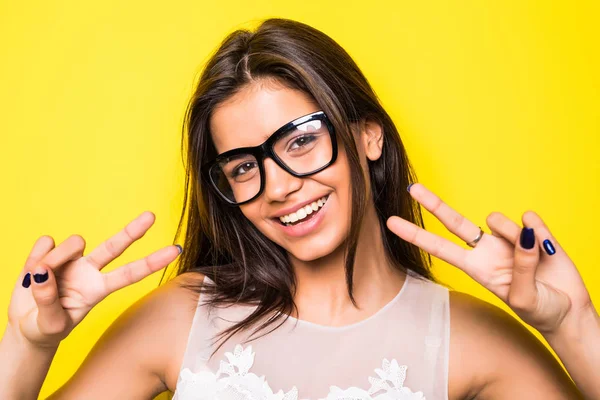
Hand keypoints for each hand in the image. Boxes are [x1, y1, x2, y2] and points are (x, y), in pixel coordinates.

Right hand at [6, 211, 181, 348]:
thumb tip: (44, 272)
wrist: (25, 323)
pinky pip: (45, 243)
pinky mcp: (49, 251)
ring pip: (73, 243)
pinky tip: (32, 271)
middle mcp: (89, 270)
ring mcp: (70, 259)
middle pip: (115, 246)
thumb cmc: (45, 327)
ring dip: (55, 258)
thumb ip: (48, 301)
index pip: (130, 274)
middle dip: (133, 231)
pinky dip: (35, 257)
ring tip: (40, 278)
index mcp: (98, 289)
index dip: (153, 263)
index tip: (176, 251)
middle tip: (152, 216)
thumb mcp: (50, 325)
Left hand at [387, 183, 591, 334]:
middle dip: (433, 204)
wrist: (569, 311)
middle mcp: (487, 249)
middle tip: (412, 188)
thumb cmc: (540, 310)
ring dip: (515, 237)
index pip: (440, 248)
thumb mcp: (523, 298)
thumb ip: (521, 268)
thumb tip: (525, 235)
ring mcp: (509, 238)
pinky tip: (547, 247)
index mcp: (476, 267)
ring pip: (500, 221)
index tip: (391, 224)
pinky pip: (531, 220)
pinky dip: (540, 233)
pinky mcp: (534, 231)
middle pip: (455, 222)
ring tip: (535, 260)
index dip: (417, 235)